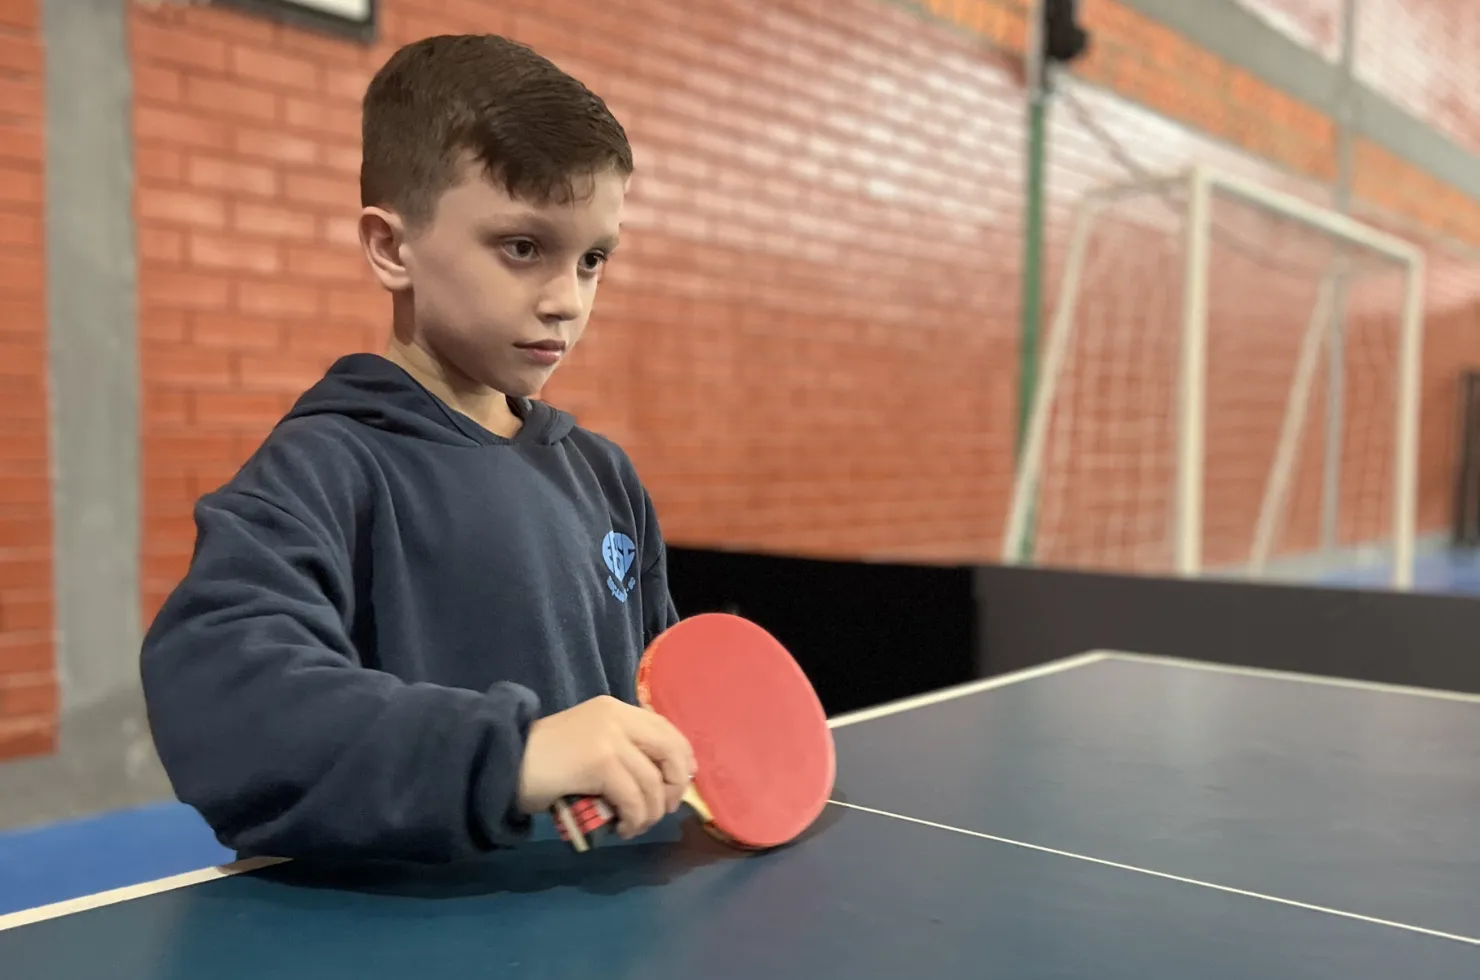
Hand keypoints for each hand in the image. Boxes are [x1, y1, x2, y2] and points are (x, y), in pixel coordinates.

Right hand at [516, 695, 695, 838]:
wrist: (504, 763)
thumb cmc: (545, 762)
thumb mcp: (590, 743)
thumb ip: (622, 750)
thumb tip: (663, 781)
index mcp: (616, 709)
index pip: (667, 728)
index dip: (682, 760)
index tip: (678, 786)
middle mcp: (617, 716)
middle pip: (671, 751)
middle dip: (675, 786)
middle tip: (661, 810)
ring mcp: (609, 737)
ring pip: (653, 782)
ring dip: (649, 814)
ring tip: (633, 826)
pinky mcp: (600, 762)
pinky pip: (634, 798)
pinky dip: (634, 820)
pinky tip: (622, 829)